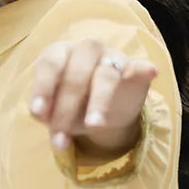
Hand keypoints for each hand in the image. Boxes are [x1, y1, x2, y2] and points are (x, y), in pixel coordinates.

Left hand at [28, 36, 157, 154]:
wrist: (103, 111)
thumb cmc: (71, 105)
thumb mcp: (54, 112)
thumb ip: (45, 113)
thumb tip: (42, 115)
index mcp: (60, 53)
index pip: (50, 63)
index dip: (43, 87)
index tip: (38, 113)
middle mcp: (86, 49)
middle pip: (77, 72)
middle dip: (67, 107)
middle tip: (61, 138)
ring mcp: (113, 56)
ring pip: (106, 72)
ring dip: (99, 101)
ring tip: (94, 125)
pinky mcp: (137, 68)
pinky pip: (140, 66)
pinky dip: (144, 69)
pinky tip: (150, 72)